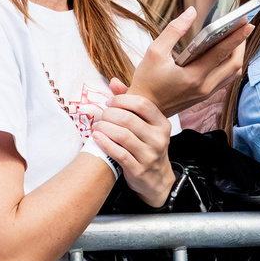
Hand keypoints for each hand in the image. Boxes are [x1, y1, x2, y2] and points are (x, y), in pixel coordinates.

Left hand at [89, 90, 174, 206]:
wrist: (157, 179)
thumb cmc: (148, 146)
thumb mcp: (145, 124)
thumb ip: (130, 102)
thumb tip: (113, 81)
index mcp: (162, 124)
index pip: (142, 104)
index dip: (122, 100)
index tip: (110, 102)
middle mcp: (158, 139)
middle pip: (128, 119)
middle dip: (109, 114)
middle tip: (101, 115)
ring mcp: (149, 155)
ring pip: (122, 135)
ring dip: (104, 128)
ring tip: (97, 125)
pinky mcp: (138, 169)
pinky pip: (118, 153)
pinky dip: (104, 143)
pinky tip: (96, 137)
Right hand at [128, 4, 251, 115]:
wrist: (144, 109)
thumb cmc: (147, 80)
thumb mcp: (154, 52)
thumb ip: (174, 30)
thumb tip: (191, 12)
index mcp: (193, 76)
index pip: (221, 53)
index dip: (236, 36)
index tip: (247, 22)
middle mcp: (204, 87)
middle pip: (235, 65)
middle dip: (241, 44)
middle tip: (243, 27)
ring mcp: (206, 93)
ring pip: (233, 74)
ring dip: (238, 55)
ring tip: (237, 38)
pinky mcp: (204, 96)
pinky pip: (225, 79)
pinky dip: (230, 65)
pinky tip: (226, 53)